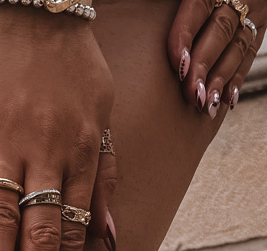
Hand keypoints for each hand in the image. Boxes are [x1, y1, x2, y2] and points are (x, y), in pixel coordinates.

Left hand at [168, 0, 264, 114]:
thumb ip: (165, 2)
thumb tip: (131, 5)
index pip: (199, 8)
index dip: (187, 35)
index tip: (178, 64)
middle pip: (220, 31)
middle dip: (204, 65)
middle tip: (191, 94)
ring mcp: (250, 13)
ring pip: (236, 47)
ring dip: (221, 78)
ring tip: (205, 104)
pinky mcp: (258, 27)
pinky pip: (249, 55)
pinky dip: (237, 79)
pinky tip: (226, 101)